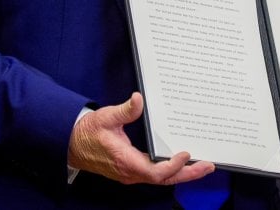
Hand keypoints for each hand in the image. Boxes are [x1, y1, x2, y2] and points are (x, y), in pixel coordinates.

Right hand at [68, 92, 214, 185]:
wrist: (71, 144)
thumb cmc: (88, 132)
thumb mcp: (106, 117)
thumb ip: (125, 110)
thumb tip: (138, 99)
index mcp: (125, 161)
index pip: (154, 172)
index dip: (172, 166)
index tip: (186, 154)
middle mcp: (130, 172)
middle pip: (164, 179)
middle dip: (188, 174)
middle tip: (208, 166)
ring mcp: (131, 173)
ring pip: (161, 179)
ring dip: (182, 174)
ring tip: (201, 166)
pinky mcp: (131, 170)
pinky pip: (155, 175)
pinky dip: (171, 171)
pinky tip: (181, 163)